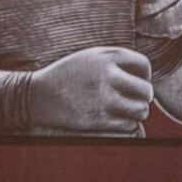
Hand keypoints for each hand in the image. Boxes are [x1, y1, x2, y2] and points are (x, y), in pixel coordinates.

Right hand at [29, 46, 152, 135]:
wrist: (34, 95)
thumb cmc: (65, 76)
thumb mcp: (88, 58)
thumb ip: (116, 62)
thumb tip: (147, 80)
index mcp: (105, 56)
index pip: (144, 65)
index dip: (143, 76)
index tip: (133, 83)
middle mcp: (106, 75)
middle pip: (146, 91)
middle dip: (141, 98)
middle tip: (130, 101)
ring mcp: (102, 98)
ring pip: (140, 110)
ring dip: (134, 113)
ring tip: (122, 111)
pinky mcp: (97, 119)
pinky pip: (128, 125)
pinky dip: (124, 125)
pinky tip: (111, 120)